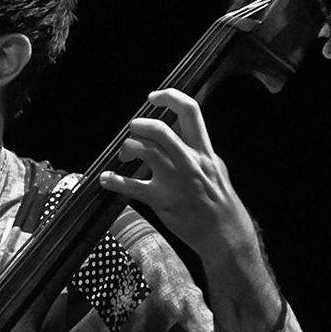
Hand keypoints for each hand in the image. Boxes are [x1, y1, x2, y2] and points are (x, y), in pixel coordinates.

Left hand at [99, 89, 281, 331]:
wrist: (224, 233)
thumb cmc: (218, 200)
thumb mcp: (215, 167)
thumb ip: (198, 147)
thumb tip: (180, 128)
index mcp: (204, 150)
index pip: (190, 111)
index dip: (169, 97)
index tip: (152, 97)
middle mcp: (190, 161)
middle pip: (160, 129)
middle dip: (140, 125)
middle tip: (132, 131)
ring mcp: (176, 181)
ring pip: (145, 151)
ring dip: (127, 148)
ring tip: (124, 155)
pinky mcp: (162, 201)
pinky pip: (132, 187)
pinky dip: (114, 181)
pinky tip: (106, 179)